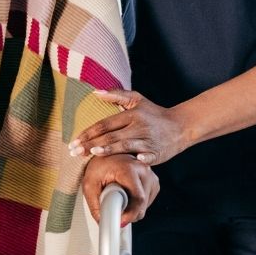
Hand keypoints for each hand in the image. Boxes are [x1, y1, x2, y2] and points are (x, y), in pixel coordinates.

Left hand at [70, 89, 189, 165]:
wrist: (181, 126)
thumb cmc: (155, 114)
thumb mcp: (137, 99)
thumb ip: (116, 95)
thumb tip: (95, 92)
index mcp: (132, 114)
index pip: (105, 123)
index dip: (89, 132)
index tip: (74, 140)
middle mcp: (139, 127)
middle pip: (111, 136)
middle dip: (91, 144)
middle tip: (74, 151)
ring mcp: (148, 141)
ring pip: (125, 146)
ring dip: (109, 150)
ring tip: (92, 154)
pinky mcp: (157, 153)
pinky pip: (146, 157)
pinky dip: (140, 159)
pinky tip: (131, 162)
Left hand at [82, 154, 158, 225]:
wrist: (106, 156)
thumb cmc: (98, 167)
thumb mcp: (90, 185)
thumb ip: (95, 205)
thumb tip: (103, 223)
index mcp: (130, 168)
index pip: (138, 199)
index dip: (128, 215)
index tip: (119, 222)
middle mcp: (144, 170)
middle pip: (141, 205)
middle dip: (127, 214)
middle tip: (113, 208)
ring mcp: (151, 176)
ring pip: (144, 206)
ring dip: (131, 209)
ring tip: (118, 196)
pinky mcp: (153, 182)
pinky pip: (146, 202)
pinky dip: (136, 204)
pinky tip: (126, 195)